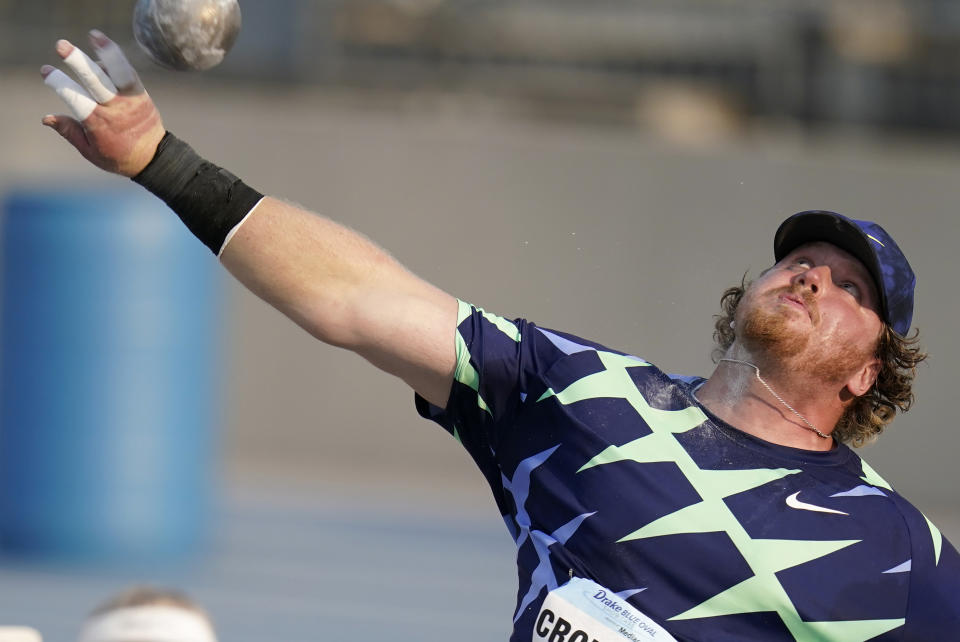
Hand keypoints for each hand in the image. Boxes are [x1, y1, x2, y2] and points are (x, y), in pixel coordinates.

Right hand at [41, 30, 164, 176]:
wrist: (154, 158)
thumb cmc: (118, 156)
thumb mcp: (91, 151)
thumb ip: (70, 132)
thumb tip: (46, 118)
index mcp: (98, 123)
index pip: (76, 98)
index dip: (59, 83)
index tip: (45, 71)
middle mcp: (115, 109)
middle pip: (96, 81)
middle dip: (78, 62)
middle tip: (60, 45)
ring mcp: (130, 100)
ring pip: (118, 73)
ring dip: (105, 52)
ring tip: (93, 35)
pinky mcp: (141, 94)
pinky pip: (129, 73)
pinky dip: (116, 58)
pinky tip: (102, 46)